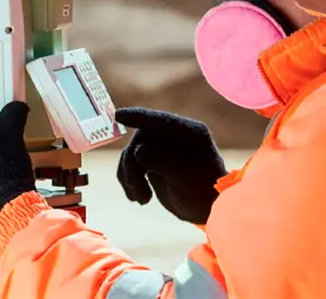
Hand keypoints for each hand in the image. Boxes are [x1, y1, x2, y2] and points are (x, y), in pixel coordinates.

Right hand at [115, 108, 227, 224]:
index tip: (118, 116)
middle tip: (133, 185)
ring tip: (141, 199)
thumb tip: (138, 151)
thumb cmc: (205, 194)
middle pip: (141, 139)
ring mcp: (162, 147)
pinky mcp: (152, 159)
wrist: (207, 210)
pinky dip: (129, 182)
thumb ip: (165, 163)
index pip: (160, 121)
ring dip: (130, 176)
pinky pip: (131, 165)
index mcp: (191, 133)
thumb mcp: (188, 180)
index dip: (138, 117)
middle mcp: (175, 135)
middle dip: (132, 163)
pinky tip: (139, 199)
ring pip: (132, 153)